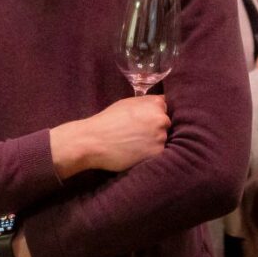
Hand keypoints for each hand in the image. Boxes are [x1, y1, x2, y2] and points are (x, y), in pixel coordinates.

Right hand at [50, 95, 167, 177]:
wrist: (92, 141)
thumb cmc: (106, 121)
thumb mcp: (126, 103)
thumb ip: (145, 103)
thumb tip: (161, 103)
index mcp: (155, 104)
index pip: (166, 108)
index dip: (154, 115)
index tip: (144, 121)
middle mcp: (162, 119)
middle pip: (166, 124)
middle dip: (155, 129)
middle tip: (137, 134)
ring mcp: (161, 137)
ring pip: (163, 139)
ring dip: (153, 142)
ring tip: (134, 144)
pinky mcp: (157, 153)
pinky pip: (159, 153)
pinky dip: (149, 153)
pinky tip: (135, 152)